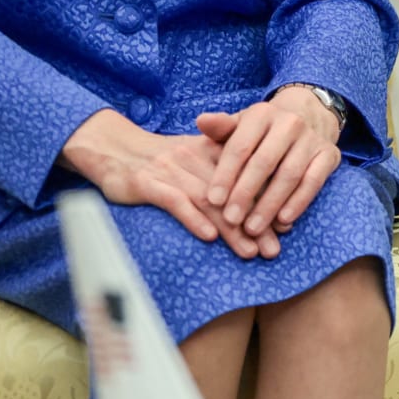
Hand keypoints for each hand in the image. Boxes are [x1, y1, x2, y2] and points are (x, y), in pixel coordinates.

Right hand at [59, 109, 282, 259]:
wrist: (112, 148)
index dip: (267, 203)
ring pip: (209, 201)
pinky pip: (174, 201)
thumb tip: (254, 206)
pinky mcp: (147, 183)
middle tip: (273, 248)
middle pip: (232, 193)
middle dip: (256, 223)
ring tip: (250, 251)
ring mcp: (171, 171)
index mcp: (211, 152)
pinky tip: (209, 236)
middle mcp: (195, 159)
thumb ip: (222, 175)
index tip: (285, 228)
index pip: (246, 178)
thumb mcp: (194, 158)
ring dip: (231, 229)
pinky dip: (193, 219)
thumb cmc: (159, 160)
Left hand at [196, 91, 340, 238]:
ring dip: (270, 204)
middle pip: (264, 162)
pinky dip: (299, 202)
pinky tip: (282, 221)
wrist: (307, 118)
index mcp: (262, 114)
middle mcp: (290, 123)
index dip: (225, 175)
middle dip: (246, 193)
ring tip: (252, 229)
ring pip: (289, 174)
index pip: (240, 147)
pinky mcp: (329, 154)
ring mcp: (312, 138)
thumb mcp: (239, 127)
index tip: (212, 200)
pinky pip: (314, 181)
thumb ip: (220, 129)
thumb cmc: (261, 133)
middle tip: (230, 220)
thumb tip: (201, 121)